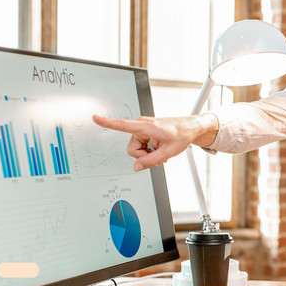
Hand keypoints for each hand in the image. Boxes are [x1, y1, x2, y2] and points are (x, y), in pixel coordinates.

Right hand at [92, 113, 218, 170]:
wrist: (190, 128)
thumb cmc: (181, 135)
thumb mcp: (167, 153)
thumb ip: (150, 161)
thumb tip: (136, 167)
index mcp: (146, 126)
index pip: (123, 125)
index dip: (108, 123)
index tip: (95, 117)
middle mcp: (141, 125)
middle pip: (132, 149)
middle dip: (143, 156)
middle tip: (158, 157)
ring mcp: (143, 128)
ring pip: (136, 149)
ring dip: (148, 154)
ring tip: (160, 152)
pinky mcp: (145, 132)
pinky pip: (141, 146)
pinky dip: (149, 151)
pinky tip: (159, 150)